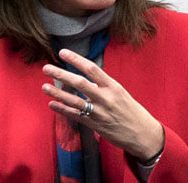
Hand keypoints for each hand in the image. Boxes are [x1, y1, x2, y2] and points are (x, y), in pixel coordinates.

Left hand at [41, 48, 165, 159]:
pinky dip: (62, 109)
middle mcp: (105, 98)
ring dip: (57, 93)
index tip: (62, 52)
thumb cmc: (132, 111)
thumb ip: (103, 85)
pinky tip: (52, 104)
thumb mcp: (121, 93)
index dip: (75, 59)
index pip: (91, 68)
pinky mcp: (94, 125)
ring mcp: (99, 112)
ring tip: (44, 87)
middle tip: (46, 68)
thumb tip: (85, 77)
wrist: (143, 134)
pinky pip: (75, 115)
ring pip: (74, 100)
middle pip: (79, 83)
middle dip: (60, 74)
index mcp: (113, 86)